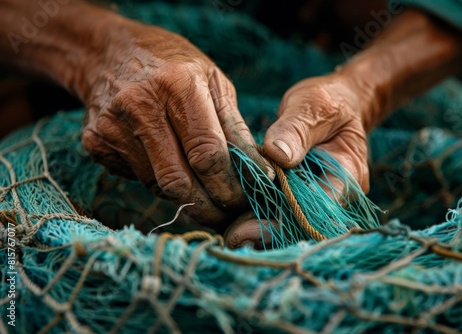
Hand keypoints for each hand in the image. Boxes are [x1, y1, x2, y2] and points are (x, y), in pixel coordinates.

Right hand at [79, 18, 271, 225]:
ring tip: (203, 192)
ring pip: (158, 186)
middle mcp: (140, 106)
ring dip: (186, 197)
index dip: (229, 185)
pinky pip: (138, 179)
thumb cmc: (174, 66)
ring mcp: (112, 126)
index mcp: (178, 85)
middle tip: (226, 215)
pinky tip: (168, 164)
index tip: (245, 198)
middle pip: (178, 180)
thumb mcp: (213, 81)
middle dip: (208, 207)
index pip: (207, 153)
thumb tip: (258, 173)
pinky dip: (160, 183)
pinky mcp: (96, 143)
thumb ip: (235, 127)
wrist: (109, 52)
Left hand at [223, 72, 373, 247]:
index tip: (248, 227)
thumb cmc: (326, 103)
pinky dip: (261, 219)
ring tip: (229, 236)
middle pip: (303, 225)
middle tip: (232, 238)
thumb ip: (296, 129)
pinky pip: (284, 214)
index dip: (283, 222)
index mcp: (347, 175)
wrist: (335, 105)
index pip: (317, 209)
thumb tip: (277, 155)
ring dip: (261, 231)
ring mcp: (320, 199)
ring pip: (292, 225)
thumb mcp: (312, 106)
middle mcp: (337, 196)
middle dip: (267, 234)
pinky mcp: (303, 196)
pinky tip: (235, 222)